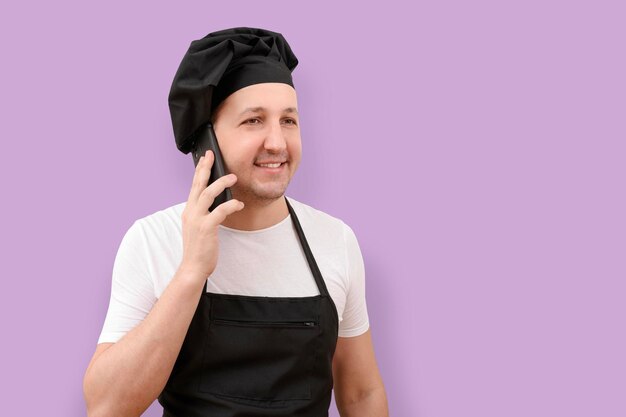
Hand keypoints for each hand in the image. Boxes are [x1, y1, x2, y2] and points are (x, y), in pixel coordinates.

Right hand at [179, 150, 243, 281]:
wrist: (193, 267)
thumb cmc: (199, 248)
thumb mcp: (199, 226)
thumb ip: (204, 213)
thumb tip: (218, 201)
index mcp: (189, 211)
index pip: (194, 186)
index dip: (199, 171)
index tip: (205, 158)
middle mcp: (191, 212)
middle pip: (197, 185)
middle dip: (205, 168)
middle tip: (212, 155)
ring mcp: (197, 219)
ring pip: (208, 194)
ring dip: (221, 184)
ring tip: (233, 177)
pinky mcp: (206, 228)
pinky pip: (219, 211)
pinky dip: (230, 205)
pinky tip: (239, 204)